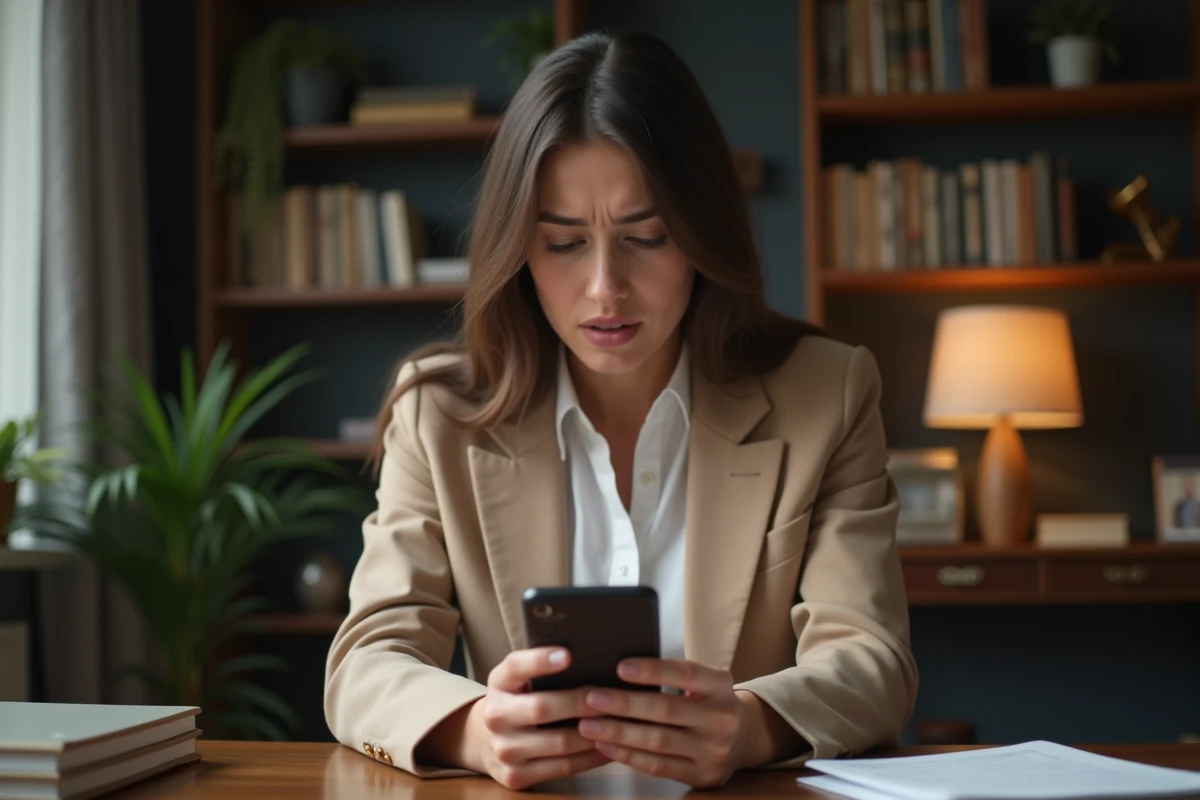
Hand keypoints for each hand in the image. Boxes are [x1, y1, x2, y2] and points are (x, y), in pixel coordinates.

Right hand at [461, 647, 610, 788]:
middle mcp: (496, 717)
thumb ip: (539, 667)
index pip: (516, 667)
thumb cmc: (516, 700)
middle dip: (580, 702)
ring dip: (593, 733)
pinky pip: (564, 767)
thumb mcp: (517, 678)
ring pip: (559, 743)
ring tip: (616, 722)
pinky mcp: (516, 776)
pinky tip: (607, 746)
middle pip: (542, 708)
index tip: (567, 655)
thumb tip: (585, 656)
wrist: (485, 741)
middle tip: (609, 696)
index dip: (540, 661)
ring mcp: (504, 750)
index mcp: (498, 684)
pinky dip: (591, 757)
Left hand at [575, 658, 746, 787]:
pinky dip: (628, 756)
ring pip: (658, 740)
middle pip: (666, 708)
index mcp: (720, 685)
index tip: (620, 667)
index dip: (653, 670)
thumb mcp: (703, 683)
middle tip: (591, 698)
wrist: (742, 739)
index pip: (685, 673)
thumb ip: (672, 676)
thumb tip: (618, 671)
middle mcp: (722, 717)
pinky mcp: (702, 775)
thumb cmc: (707, 702)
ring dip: (618, 732)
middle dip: (623, 704)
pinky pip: (658, 766)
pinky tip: (606, 746)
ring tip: (589, 725)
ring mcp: (714, 750)